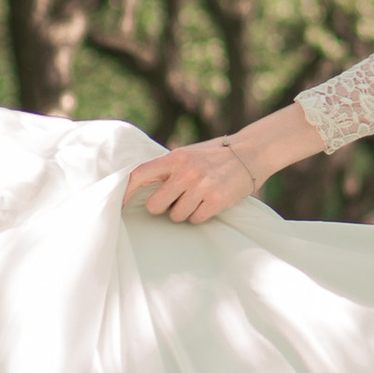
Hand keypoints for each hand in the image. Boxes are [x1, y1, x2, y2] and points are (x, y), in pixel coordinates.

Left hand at [124, 96, 315, 224]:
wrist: (251, 152)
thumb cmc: (214, 155)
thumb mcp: (188, 153)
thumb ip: (167, 168)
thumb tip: (139, 187)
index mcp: (176, 157)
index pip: (140, 175)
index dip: (126, 193)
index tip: (121, 206)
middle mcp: (187, 172)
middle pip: (155, 205)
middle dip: (162, 207)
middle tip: (174, 200)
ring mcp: (202, 187)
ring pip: (176, 216)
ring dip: (184, 212)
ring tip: (197, 198)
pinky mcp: (217, 201)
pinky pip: (195, 220)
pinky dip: (200, 215)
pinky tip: (209, 202)